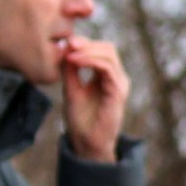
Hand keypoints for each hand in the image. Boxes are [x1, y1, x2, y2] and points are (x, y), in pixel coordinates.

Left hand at [57, 36, 126, 161]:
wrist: (86, 142)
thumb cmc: (80, 119)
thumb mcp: (71, 88)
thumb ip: (70, 70)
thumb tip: (67, 48)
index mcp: (106, 77)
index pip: (101, 50)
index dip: (85, 43)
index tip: (65, 43)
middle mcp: (116, 79)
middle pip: (108, 48)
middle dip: (87, 43)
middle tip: (68, 44)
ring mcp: (119, 85)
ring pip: (109, 55)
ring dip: (88, 50)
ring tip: (69, 54)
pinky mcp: (118, 92)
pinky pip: (107, 68)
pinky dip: (91, 60)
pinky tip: (75, 61)